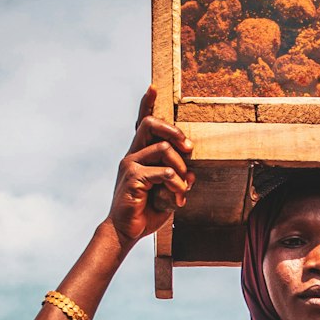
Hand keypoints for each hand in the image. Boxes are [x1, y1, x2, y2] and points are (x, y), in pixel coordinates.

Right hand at [107, 88, 194, 246]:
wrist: (126, 232)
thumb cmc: (146, 212)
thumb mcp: (167, 193)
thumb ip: (178, 180)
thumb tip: (193, 175)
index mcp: (139, 155)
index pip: (142, 124)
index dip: (147, 105)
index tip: (153, 88)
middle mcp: (132, 155)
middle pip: (151, 125)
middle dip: (174, 131)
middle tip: (189, 148)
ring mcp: (130, 165)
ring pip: (163, 149)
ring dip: (181, 168)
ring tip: (183, 188)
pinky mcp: (132, 178)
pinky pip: (163, 172)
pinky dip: (176, 184)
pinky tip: (177, 199)